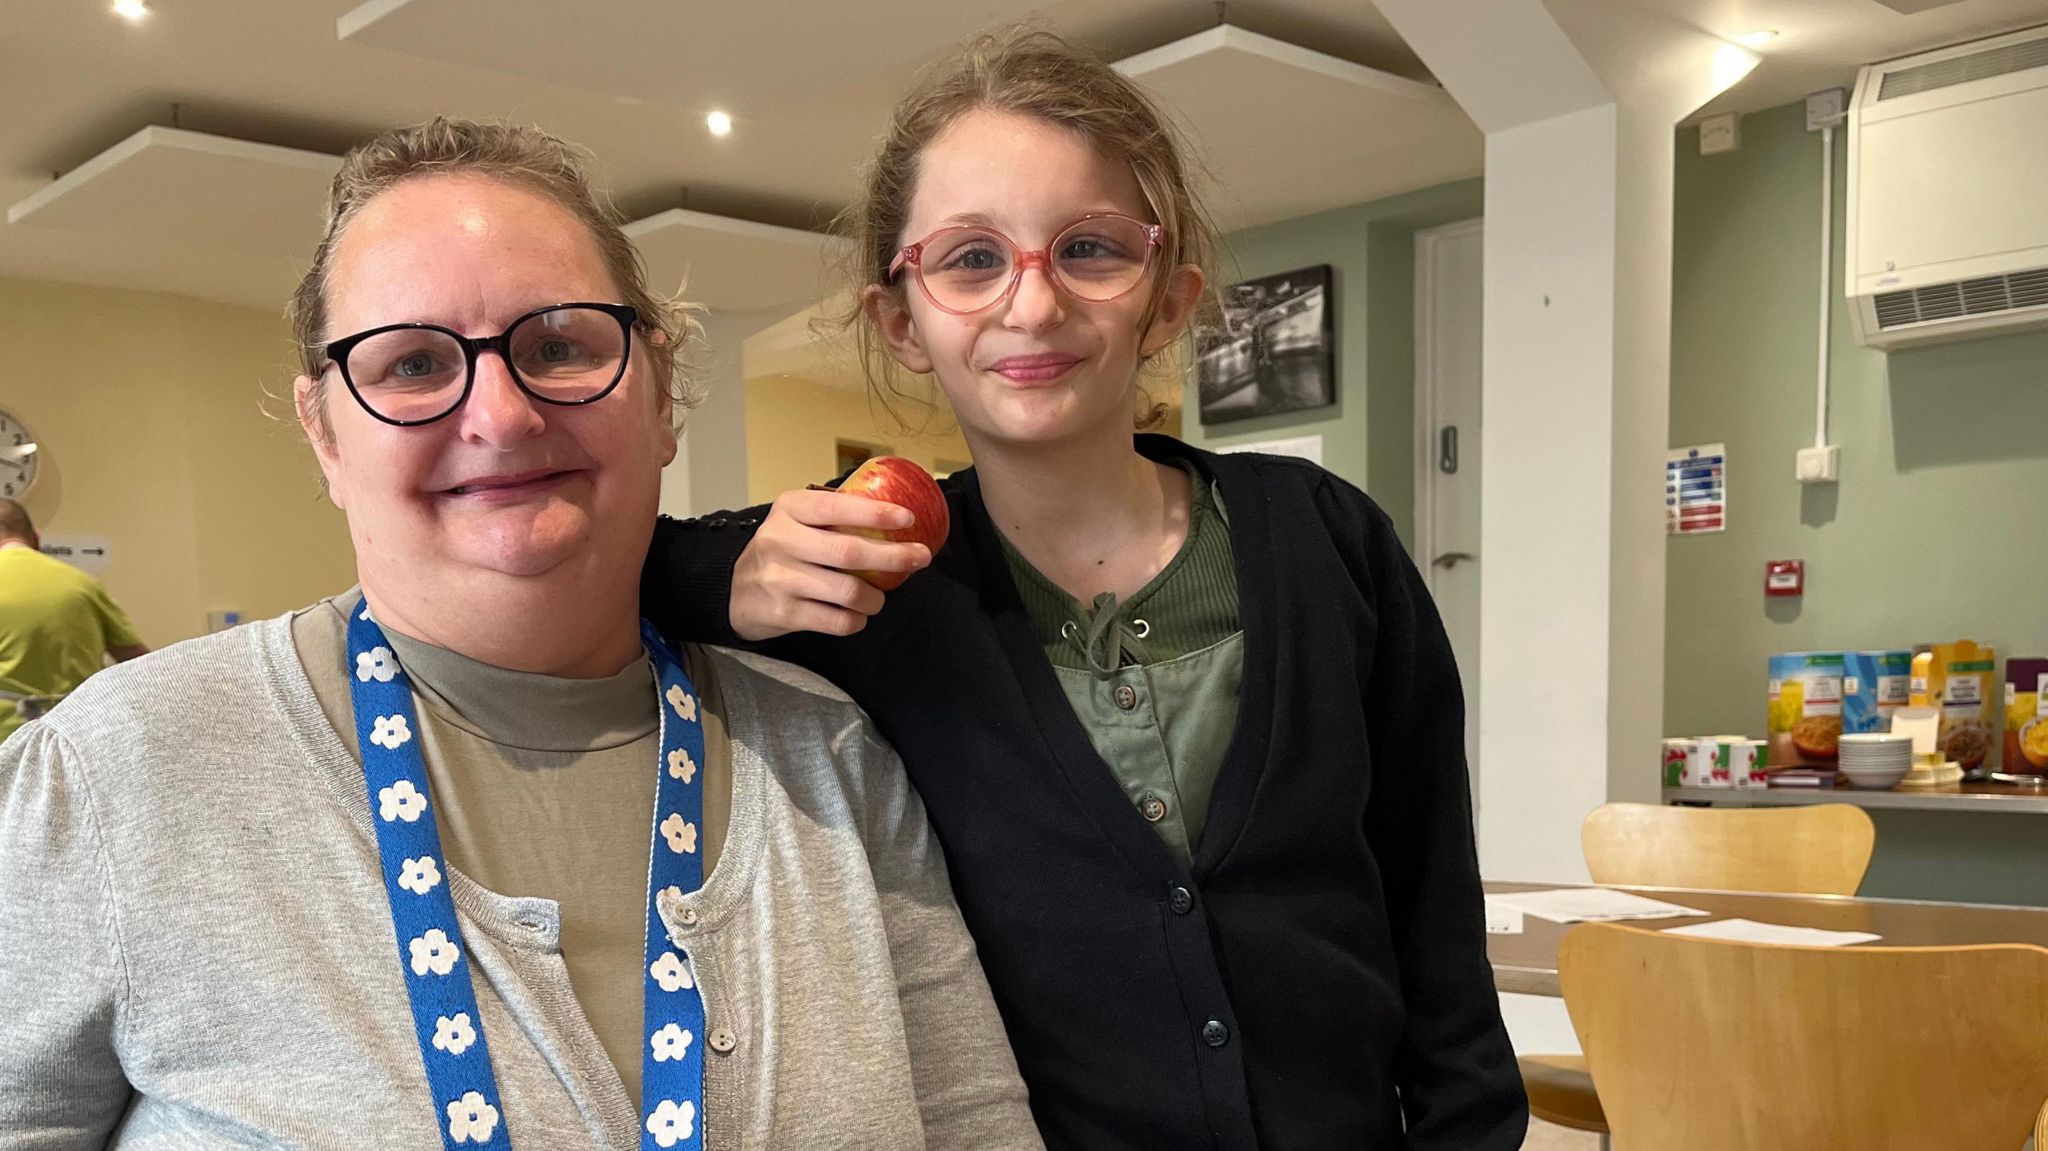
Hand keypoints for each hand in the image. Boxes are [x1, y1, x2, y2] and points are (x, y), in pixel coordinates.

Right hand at [729, 488, 932, 640]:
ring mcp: (779, 579)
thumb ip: (833, 515)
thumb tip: (895, 516)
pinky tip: (857, 616)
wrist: (733, 592)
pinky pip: (836, 620)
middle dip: (893, 556)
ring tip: (879, 598)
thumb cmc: (780, 551)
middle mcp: (780, 540)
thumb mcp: (796, 521)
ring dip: (875, 598)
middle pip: (849, 551)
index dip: (875, 513)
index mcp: (789, 509)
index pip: (836, 506)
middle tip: (919, 558)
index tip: (908, 519)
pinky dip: (855, 620)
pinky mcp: (783, 613)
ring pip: (847, 591)